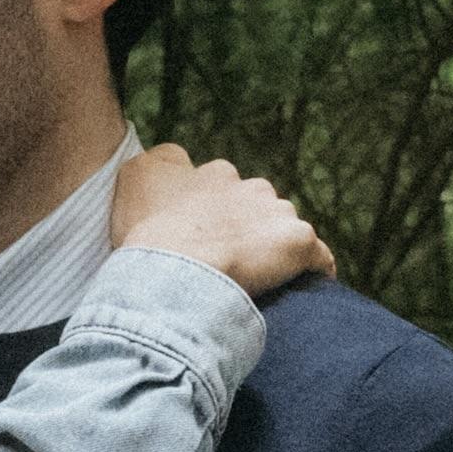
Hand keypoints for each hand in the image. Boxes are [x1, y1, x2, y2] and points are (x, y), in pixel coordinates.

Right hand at [113, 146, 333, 299]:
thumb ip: (150, 168)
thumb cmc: (149, 236)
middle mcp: (249, 185)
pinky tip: (306, 290)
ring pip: (285, 229)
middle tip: (231, 261)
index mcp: (213, 174)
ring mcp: (277, 212)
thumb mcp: (133, 182)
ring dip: (277, 249)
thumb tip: (163, 161)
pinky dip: (315, 271)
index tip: (204, 235)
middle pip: (258, 204)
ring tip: (265, 280)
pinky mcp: (299, 242)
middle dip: (250, 227)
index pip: (222, 183)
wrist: (175, 268)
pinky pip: (319, 257)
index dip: (215, 211)